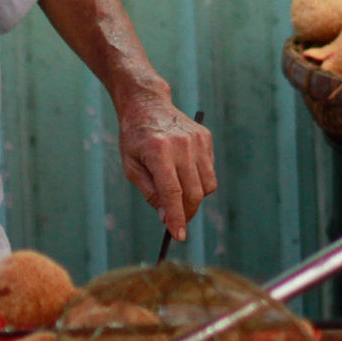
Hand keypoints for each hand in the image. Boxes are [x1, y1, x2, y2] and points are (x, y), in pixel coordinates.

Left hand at [118, 100, 215, 240]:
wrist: (147, 104)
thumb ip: (150, 193)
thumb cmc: (135, 139)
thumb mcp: (131, 167)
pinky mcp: (206, 138)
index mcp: (158, 152)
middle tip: (177, 222)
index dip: (177, 217)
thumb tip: (167, 218)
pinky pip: (209, 171)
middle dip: (187, 213)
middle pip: (193, 192)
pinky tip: (183, 172)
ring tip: (178, 193)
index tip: (179, 236)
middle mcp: (181, 145)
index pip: (172, 192)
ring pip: (207, 185)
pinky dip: (199, 180)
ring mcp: (197, 140)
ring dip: (195, 198)